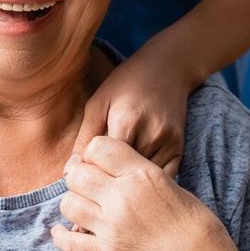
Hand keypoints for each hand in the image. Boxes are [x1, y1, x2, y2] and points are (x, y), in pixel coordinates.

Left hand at [50, 135, 230, 250]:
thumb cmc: (195, 225)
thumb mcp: (171, 186)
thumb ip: (140, 174)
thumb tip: (115, 169)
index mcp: (142, 174)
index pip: (98, 147)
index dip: (93, 153)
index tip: (97, 163)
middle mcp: (123, 196)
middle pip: (77, 174)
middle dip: (78, 177)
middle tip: (86, 187)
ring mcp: (112, 226)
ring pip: (68, 204)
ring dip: (72, 205)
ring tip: (82, 209)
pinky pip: (69, 242)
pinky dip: (62, 237)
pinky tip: (63, 232)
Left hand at [72, 39, 196, 180]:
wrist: (167, 69)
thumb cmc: (126, 83)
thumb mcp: (98, 103)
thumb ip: (85, 138)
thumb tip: (70, 172)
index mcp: (126, 121)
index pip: (104, 163)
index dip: (92, 170)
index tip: (86, 168)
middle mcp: (151, 134)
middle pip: (124, 174)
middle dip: (109, 179)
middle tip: (100, 174)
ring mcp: (169, 143)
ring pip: (143, 179)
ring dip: (129, 182)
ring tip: (118, 174)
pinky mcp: (179, 149)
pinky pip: (162, 177)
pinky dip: (148, 180)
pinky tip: (138, 173)